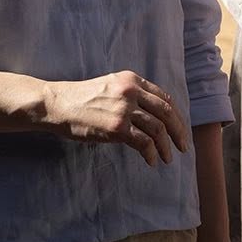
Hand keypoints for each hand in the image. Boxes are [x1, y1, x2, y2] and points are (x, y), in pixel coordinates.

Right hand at [42, 71, 189, 164]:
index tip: (178, 128)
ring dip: (166, 146)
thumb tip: (150, 114)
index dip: (175, 115)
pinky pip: (144, 142)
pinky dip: (151, 153)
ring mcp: (125, 109)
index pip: (163, 97)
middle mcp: (131, 91)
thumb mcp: (109, 86)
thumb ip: (130, 94)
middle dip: (178, 131)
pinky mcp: (117, 127)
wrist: (58, 104)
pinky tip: (151, 160)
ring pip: (158, 128)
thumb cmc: (81, 98)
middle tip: (183, 146)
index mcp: (131, 80)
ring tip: (168, 158)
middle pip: (166, 112)